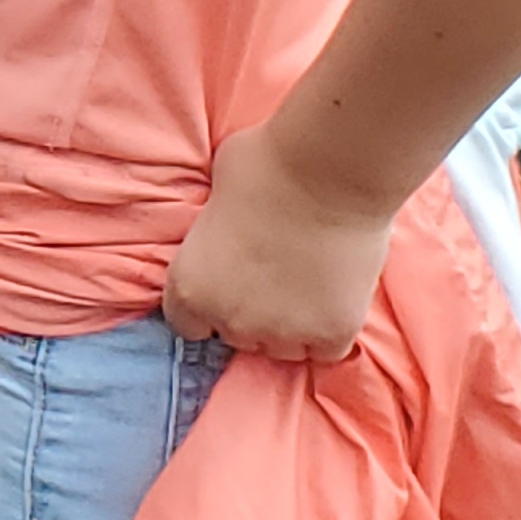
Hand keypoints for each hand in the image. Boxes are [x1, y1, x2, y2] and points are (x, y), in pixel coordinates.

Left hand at [160, 125, 401, 361]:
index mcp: (188, 287)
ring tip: (306, 285)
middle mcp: (230, 319)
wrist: (326, 173)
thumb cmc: (262, 168)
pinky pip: (325, 351)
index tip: (228, 286)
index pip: (188, 325)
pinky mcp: (331, 333)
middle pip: (238, 337)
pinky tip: (332, 299)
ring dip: (291, 326)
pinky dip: (329, 331)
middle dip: (251, 313)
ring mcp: (282, 332)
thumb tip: (222, 232)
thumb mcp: (210, 198)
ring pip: (283, 349)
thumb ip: (210, 234)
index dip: (209, 306)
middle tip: (273, 277)